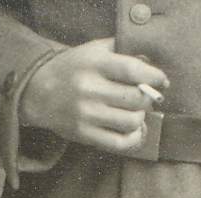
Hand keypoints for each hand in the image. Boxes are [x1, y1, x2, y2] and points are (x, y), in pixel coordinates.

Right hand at [19, 38, 168, 153]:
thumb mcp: (93, 51)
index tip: (162, 81)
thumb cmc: (74, 69)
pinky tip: (134, 130)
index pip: (133, 70)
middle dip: (149, 99)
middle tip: (146, 98)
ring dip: (141, 118)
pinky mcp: (84, 135)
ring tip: (136, 112)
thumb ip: (122, 51)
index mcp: (93, 63)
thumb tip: (153, 64)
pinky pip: (121, 143)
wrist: (38, 91)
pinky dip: (135, 138)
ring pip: (132, 121)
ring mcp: (86, 114)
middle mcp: (89, 88)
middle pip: (137, 99)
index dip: (154, 77)